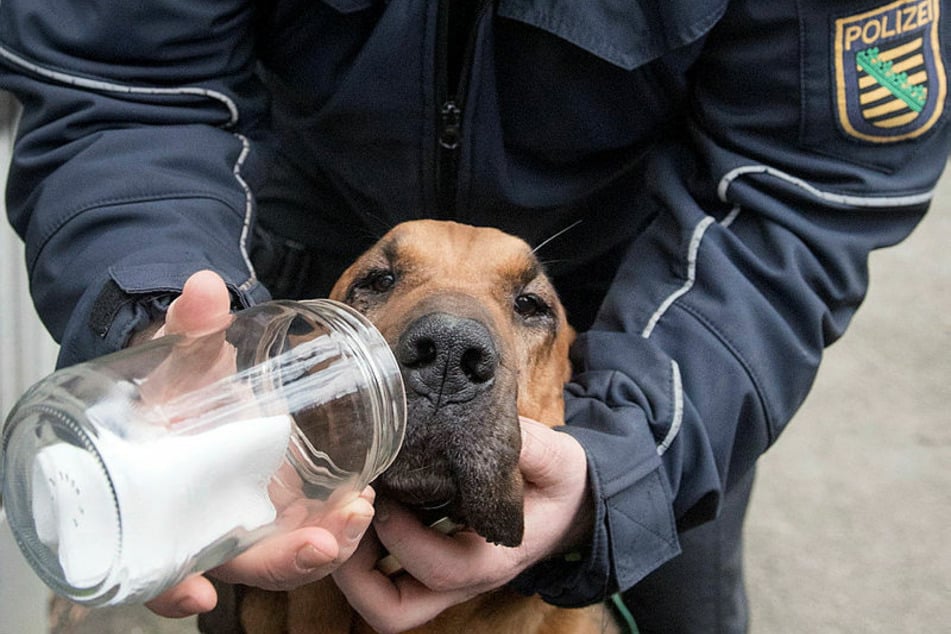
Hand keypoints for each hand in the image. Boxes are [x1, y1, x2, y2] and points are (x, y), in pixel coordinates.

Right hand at [138, 271, 376, 617]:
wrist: (198, 381)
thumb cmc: (176, 381)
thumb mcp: (179, 354)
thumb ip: (189, 326)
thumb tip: (203, 287)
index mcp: (162, 505)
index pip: (158, 566)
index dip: (171, 590)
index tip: (199, 595)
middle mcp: (208, 524)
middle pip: (242, 568)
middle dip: (285, 562)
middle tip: (323, 541)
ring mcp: (251, 517)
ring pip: (287, 556)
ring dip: (327, 546)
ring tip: (361, 509)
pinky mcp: (285, 501)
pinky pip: (312, 527)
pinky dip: (338, 524)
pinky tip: (363, 500)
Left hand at [331, 418, 591, 633]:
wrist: (567, 505)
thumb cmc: (557, 483)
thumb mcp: (556, 460)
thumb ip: (530, 447)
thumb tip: (494, 425)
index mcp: (492, 559)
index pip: (439, 568)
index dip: (402, 535)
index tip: (382, 491)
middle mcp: (461, 581)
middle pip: (393, 610)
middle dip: (355, 574)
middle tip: (341, 518)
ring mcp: (440, 578)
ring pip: (381, 602)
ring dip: (351, 565)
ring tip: (341, 511)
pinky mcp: (426, 564)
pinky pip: (383, 578)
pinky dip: (360, 551)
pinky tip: (356, 506)